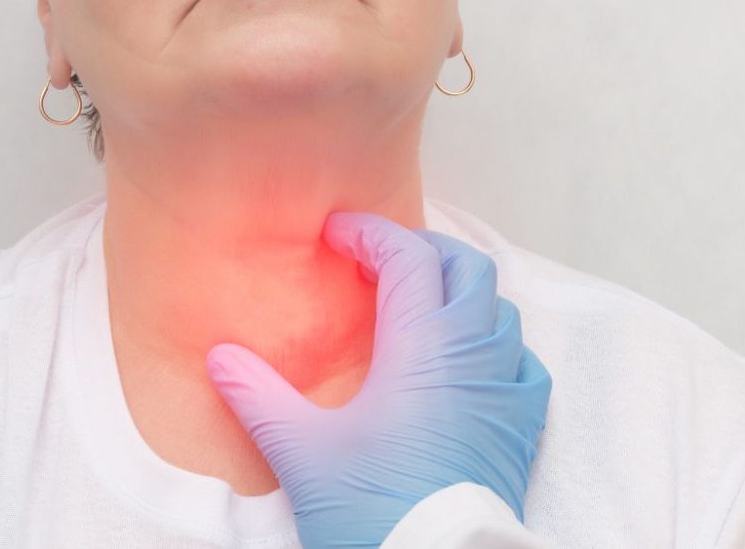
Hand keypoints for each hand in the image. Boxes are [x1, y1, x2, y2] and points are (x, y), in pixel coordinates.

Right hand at [205, 212, 551, 547]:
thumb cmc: (374, 510)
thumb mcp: (301, 451)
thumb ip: (258, 395)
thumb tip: (221, 357)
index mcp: (421, 348)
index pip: (408, 257)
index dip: (371, 233)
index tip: (337, 234)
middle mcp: (472, 356)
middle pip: (465, 267)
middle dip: (423, 250)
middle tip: (379, 261)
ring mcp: (504, 390)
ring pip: (499, 310)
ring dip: (460, 292)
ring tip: (419, 305)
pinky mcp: (521, 427)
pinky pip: (524, 362)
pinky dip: (496, 344)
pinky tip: (469, 363)